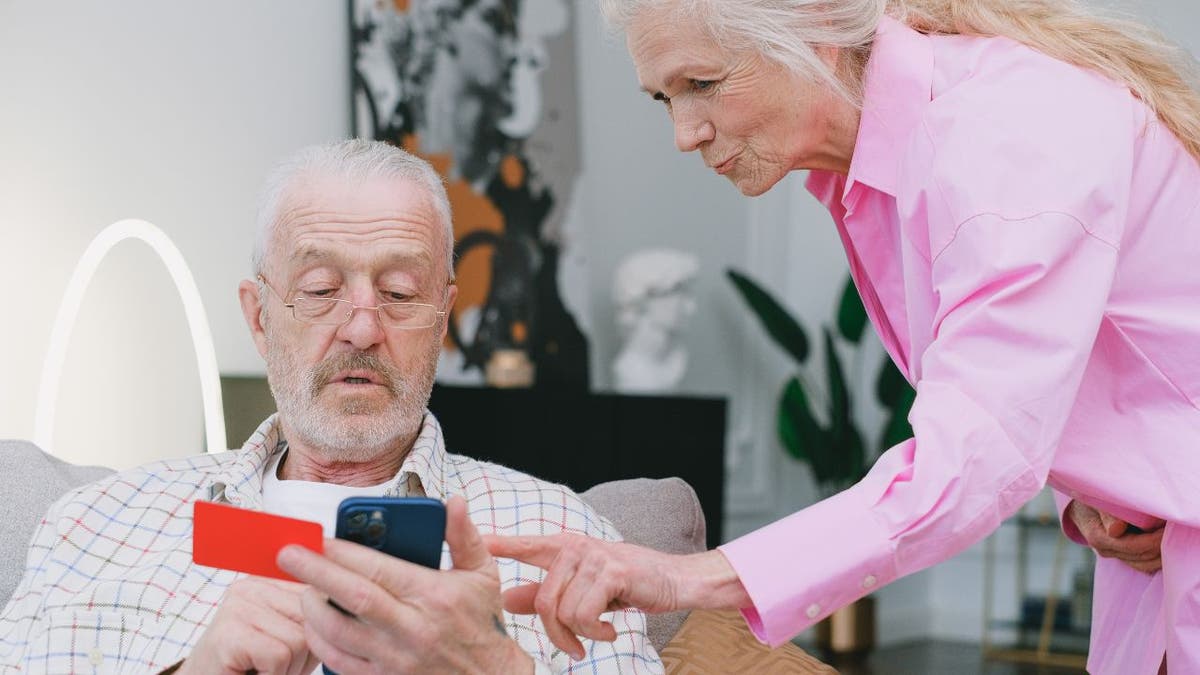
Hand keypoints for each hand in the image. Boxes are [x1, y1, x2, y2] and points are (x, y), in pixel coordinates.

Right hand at [178, 577, 316, 674]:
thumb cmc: (250, 666)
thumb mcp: (286, 635)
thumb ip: (311, 616)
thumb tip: (343, 607)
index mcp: (268, 580)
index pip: (319, 595)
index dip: (316, 633)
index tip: (290, 649)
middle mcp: (251, 585)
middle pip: (313, 618)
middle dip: (304, 653)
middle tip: (274, 665)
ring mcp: (237, 606)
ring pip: (299, 639)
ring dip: (288, 668)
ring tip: (261, 669)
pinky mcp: (229, 633)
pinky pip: (279, 656)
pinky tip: (252, 673)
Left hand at [277, 496, 531, 674]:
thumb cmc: (484, 624)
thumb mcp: (484, 575)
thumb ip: (464, 536)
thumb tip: (453, 502)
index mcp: (434, 596)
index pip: (378, 569)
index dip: (344, 552)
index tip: (320, 537)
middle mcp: (413, 629)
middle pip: (352, 598)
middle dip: (314, 572)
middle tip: (287, 553)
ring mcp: (395, 659)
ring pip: (338, 632)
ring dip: (312, 608)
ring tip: (301, 587)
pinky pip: (338, 662)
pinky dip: (319, 641)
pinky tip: (314, 622)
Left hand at [484, 534, 748, 658]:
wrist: (673, 580)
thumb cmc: (625, 584)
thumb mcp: (581, 588)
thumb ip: (543, 592)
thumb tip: (504, 600)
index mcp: (563, 548)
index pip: (525, 544)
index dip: (499, 544)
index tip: (476, 541)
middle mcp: (574, 548)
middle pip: (543, 601)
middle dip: (556, 634)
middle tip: (573, 647)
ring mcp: (592, 558)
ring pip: (564, 612)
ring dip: (580, 635)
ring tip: (597, 633)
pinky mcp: (611, 572)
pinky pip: (585, 614)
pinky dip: (596, 631)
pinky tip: (609, 629)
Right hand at [1067, 500, 1164, 573]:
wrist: (1079, 508)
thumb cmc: (1089, 500)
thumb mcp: (1095, 501)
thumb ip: (1106, 515)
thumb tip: (1116, 530)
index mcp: (1098, 538)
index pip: (1133, 546)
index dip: (1154, 539)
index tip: (1167, 526)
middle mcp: (1105, 551)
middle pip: (1142, 556)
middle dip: (1161, 544)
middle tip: (1173, 529)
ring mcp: (1113, 556)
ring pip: (1145, 564)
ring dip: (1161, 553)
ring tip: (1170, 537)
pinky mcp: (1121, 557)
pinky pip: (1143, 564)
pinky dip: (1156, 557)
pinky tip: (1163, 545)